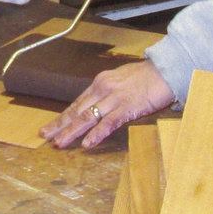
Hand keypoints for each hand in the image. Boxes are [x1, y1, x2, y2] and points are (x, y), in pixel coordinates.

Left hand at [42, 59, 174, 149]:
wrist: (167, 69)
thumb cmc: (147, 76)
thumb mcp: (121, 80)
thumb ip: (108, 92)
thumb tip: (99, 105)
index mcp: (100, 83)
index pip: (77, 103)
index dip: (62, 117)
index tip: (50, 127)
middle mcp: (103, 89)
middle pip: (77, 111)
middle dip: (60, 125)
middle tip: (45, 136)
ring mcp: (115, 98)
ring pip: (88, 117)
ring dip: (72, 132)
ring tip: (59, 143)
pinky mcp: (128, 107)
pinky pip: (109, 122)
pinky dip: (97, 134)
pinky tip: (87, 144)